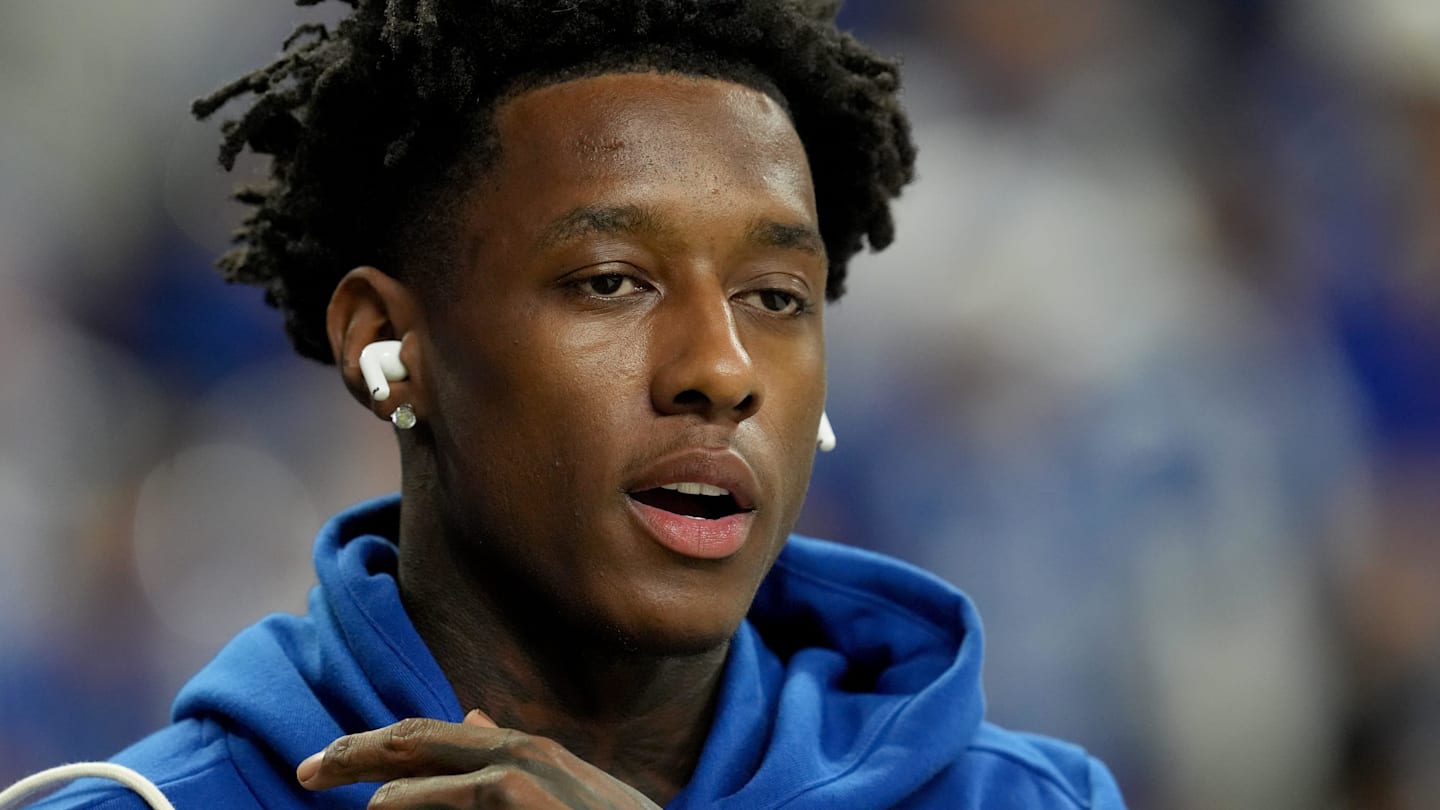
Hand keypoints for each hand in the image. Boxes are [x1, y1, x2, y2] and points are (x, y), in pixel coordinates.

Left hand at [296, 710, 663, 808]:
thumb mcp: (564, 792)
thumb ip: (515, 762)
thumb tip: (470, 716)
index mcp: (521, 750)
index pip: (432, 737)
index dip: (375, 747)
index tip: (330, 764)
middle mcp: (518, 752)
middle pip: (416, 739)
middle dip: (354, 751)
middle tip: (303, 769)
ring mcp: (521, 773)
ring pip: (423, 763)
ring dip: (371, 777)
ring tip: (332, 787)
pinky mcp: (520, 796)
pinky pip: (453, 796)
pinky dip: (409, 801)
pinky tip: (379, 809)